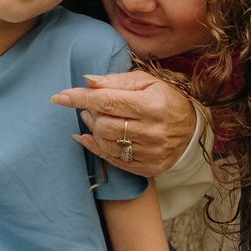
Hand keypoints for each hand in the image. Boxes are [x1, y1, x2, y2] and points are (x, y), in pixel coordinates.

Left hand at [53, 69, 200, 176]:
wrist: (192, 130)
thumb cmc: (165, 99)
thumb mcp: (146, 82)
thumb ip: (115, 81)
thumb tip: (87, 82)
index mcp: (152, 105)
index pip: (107, 101)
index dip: (80, 98)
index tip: (59, 97)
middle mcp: (152, 131)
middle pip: (104, 125)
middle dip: (89, 114)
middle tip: (89, 107)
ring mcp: (151, 153)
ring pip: (106, 143)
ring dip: (93, 129)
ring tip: (95, 118)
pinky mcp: (148, 168)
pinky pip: (113, 160)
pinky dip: (97, 147)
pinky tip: (91, 137)